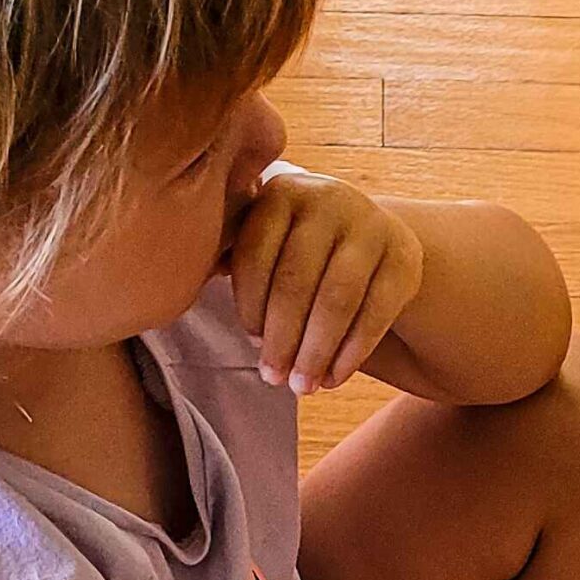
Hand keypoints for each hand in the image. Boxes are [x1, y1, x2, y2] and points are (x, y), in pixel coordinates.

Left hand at [227, 165, 423, 395]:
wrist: (367, 240)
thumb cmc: (295, 251)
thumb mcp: (263, 243)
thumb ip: (229, 257)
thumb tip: (173, 286)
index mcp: (281, 193)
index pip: (255, 255)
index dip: (249, 307)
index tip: (251, 342)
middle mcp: (329, 197)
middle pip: (296, 282)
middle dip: (282, 339)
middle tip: (273, 379)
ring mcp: (372, 223)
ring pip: (337, 300)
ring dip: (316, 352)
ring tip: (302, 386)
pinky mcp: (405, 255)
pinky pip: (376, 312)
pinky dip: (352, 353)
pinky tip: (333, 377)